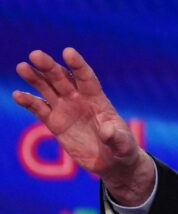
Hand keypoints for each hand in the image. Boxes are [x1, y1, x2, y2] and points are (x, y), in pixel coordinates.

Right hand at [13, 47, 154, 205]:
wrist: (112, 161)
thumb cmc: (122, 148)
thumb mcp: (123, 144)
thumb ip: (116, 136)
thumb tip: (106, 131)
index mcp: (98, 99)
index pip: (87, 78)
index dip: (78, 65)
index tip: (67, 51)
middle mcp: (80, 99)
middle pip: (63, 78)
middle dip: (50, 67)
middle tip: (35, 54)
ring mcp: (66, 109)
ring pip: (48, 89)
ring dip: (35, 78)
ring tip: (22, 66)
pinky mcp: (55, 123)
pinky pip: (40, 109)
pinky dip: (29, 102)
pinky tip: (17, 94)